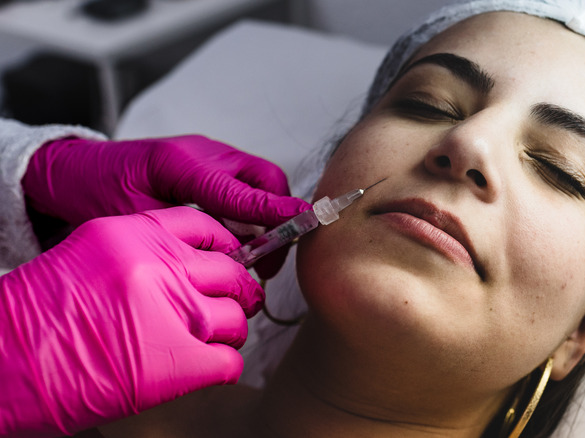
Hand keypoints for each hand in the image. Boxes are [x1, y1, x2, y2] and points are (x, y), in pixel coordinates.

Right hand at [0, 207, 260, 436]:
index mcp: (135, 234)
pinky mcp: (179, 361)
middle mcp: (159, 267)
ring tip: (208, 343)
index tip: (228, 263)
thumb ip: (144, 254)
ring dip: (227, 334)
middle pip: (231, 273)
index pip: (206, 228)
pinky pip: (228, 362)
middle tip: (231, 307)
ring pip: (235, 319)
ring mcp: (174, 313)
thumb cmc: (35, 315)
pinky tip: (203, 368)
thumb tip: (192, 267)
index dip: (225, 251)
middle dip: (236, 293)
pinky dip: (222, 368)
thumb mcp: (90, 254)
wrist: (1, 360)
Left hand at [22, 135, 310, 276]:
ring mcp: (208, 155)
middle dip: (278, 217)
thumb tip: (231, 260)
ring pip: (259, 182)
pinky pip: (243, 184)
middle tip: (265, 263)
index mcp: (182, 165)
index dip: (277, 210)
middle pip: (265, 180)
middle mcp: (204, 153)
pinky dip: (249, 211)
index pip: (242, 191)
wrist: (72, 168)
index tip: (309, 220)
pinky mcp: (207, 163)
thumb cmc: (94, 192)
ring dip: (265, 217)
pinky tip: (237, 239)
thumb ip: (187, 234)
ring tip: (252, 258)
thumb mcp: (134, 219)